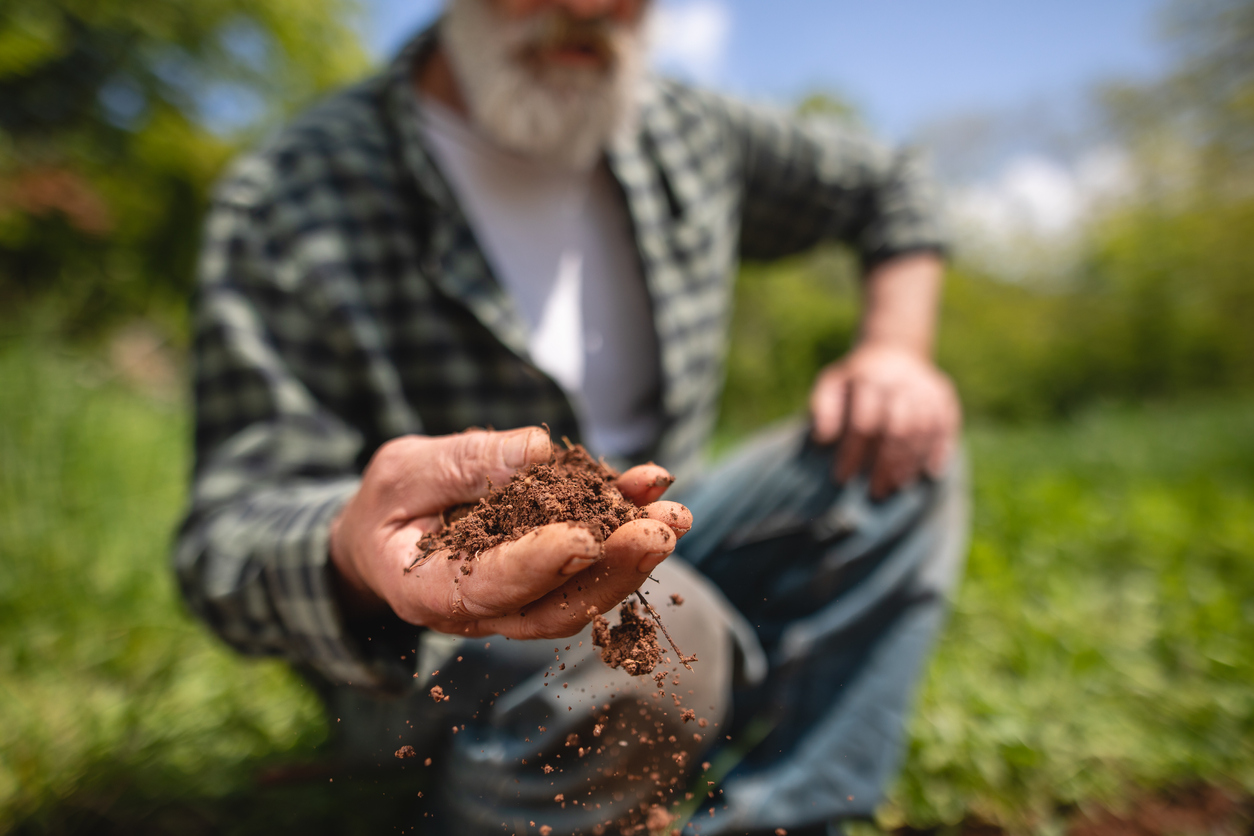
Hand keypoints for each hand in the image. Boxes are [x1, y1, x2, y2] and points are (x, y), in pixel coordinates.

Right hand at [328, 427, 690, 639]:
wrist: (386, 537)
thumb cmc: (387, 505)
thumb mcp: (404, 472)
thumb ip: (464, 464)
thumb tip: (537, 448)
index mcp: (433, 592)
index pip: (492, 587)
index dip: (539, 565)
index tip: (584, 538)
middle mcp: (486, 610)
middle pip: (558, 607)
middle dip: (614, 569)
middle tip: (658, 530)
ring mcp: (523, 600)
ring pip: (586, 591)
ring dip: (634, 554)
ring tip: (675, 514)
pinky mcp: (550, 577)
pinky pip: (593, 562)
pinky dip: (625, 526)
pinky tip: (654, 490)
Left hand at [809, 344, 960, 498]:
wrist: (894, 351)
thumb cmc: (856, 379)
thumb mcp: (832, 384)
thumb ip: (824, 409)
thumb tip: (823, 439)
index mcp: (870, 379)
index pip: (863, 423)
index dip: (852, 452)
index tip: (842, 477)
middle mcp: (901, 382)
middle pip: (898, 430)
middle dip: (885, 465)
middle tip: (875, 491)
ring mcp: (926, 389)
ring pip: (923, 431)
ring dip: (910, 463)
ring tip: (895, 486)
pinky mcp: (945, 397)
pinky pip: (947, 427)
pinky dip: (940, 451)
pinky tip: (930, 473)